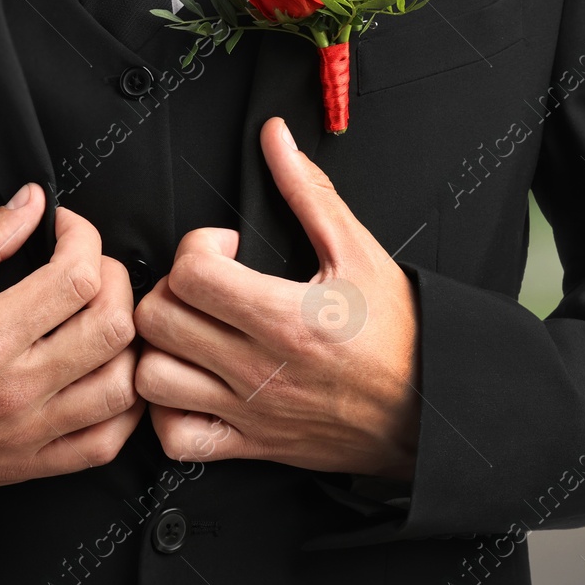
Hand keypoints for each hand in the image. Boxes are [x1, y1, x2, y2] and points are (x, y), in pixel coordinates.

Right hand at [0, 184, 142, 508]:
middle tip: (90, 268)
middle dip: (116, 281)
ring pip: (122, 385)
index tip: (66, 229)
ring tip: (104, 320)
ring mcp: (31, 431)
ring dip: (128, 344)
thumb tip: (30, 202)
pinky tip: (109, 377)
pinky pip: (106, 442)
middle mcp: (18, 387)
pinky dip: (124, 408)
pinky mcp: (34, 464)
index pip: (77, 278)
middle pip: (114, 326)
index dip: (84, 238)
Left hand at [134, 117, 419, 478]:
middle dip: (170, 289)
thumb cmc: (400, 334)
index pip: (190, 274)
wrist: (432, 407)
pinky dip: (167, 412)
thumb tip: (274, 138)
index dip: (197, 247)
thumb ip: (308, 191)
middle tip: (202, 286)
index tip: (225, 249)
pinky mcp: (250, 446)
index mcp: (285, 316)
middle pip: (158, 320)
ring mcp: (250, 411)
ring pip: (153, 379)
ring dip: (160, 349)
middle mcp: (259, 368)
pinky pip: (175, 438)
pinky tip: (191, 383)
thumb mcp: (359, 251)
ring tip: (190, 332)